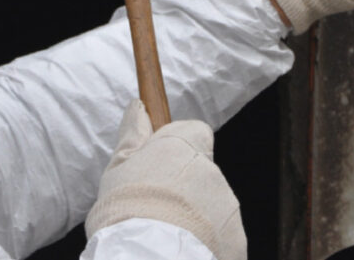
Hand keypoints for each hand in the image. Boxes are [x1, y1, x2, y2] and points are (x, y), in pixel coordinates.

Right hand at [86, 100, 245, 259]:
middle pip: (202, 172)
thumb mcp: (117, 168)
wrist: (148, 257)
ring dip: (195, 215)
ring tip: (166, 234)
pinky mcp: (236, 239)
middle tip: (156, 207)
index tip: (161, 163)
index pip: (195, 131)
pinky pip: (222, 235)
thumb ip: (133, 135)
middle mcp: (211, 171)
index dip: (180, 146)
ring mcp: (227, 206)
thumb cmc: (126, 212)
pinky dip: (207, 241)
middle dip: (184, 187)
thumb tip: (139, 108)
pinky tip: (182, 249)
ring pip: (213, 204)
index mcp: (183, 147)